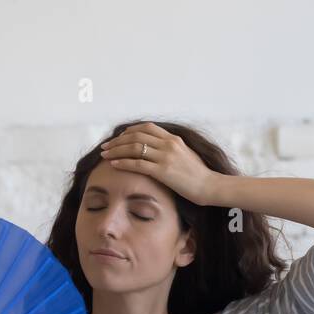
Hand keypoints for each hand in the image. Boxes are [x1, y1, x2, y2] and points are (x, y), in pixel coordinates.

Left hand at [99, 122, 222, 205]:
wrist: (210, 186)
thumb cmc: (199, 175)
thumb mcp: (186, 155)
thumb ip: (173, 149)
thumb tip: (159, 150)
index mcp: (173, 139)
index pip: (146, 127)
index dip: (129, 131)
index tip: (118, 138)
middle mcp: (168, 144)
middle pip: (136, 135)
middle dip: (117, 140)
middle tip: (105, 146)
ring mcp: (166, 157)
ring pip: (133, 148)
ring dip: (116, 150)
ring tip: (104, 154)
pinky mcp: (163, 171)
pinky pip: (137, 164)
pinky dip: (123, 162)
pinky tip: (113, 164)